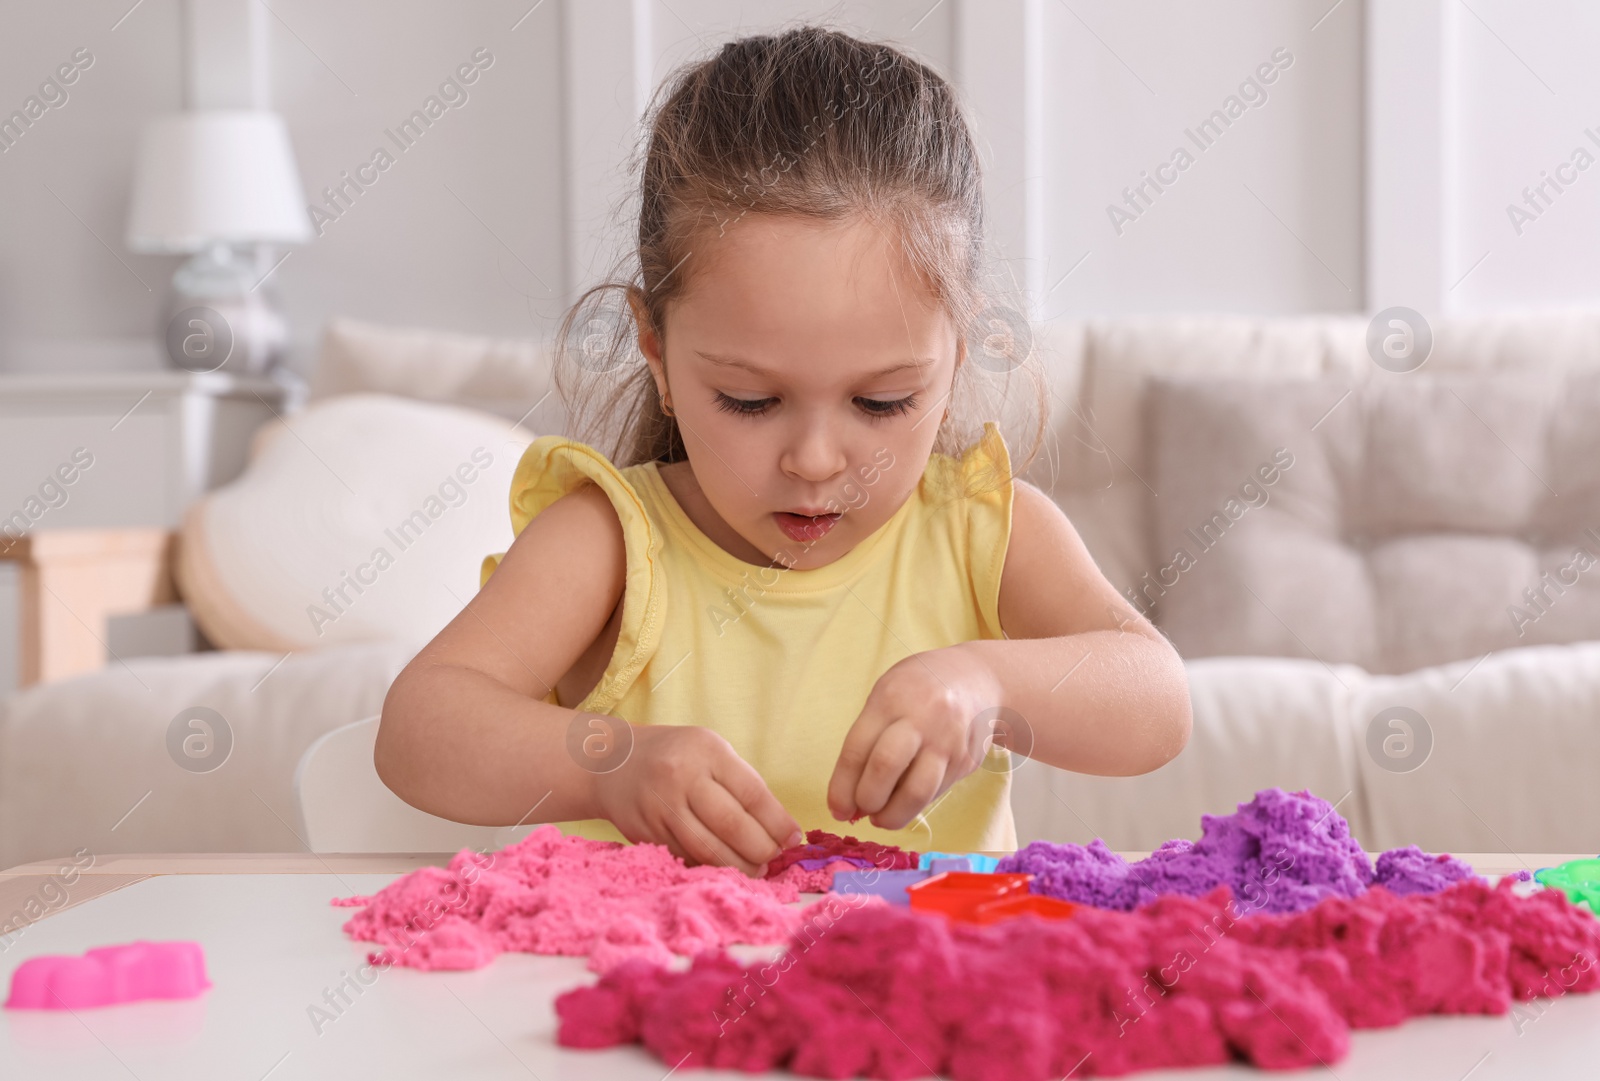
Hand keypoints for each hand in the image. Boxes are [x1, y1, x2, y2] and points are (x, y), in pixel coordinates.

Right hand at [590, 723, 802, 876]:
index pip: (751, 793)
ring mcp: (659, 807)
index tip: (793, 837)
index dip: (777, 822)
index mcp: (706, 751)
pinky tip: (726, 868)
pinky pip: (686, 858)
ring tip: (756, 869)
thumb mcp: (710, 750)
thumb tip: (780, 829)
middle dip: (761, 849)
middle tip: (775, 858)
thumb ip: (741, 783)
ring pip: (707, 850)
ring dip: (739, 866)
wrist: (612, 762)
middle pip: (731, 825)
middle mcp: (680, 777)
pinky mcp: (645, 833)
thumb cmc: (676, 755)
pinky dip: (711, 868)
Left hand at [827, 644, 1005, 830]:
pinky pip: (935, 793)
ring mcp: (948, 740)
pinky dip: (914, 805)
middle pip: (886, 767)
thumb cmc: (918, 689)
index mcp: (890, 699)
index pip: (858, 749)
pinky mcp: (966, 760)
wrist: (979, 678)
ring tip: (882, 817)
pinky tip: (906, 801)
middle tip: (861, 811)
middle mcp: (921, 718)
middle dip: (867, 800)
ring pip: (917, 792)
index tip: (837, 809)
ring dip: (893, 816)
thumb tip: (850, 797)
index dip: (842, 787)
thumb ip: (868, 739)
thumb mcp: (887, 695)